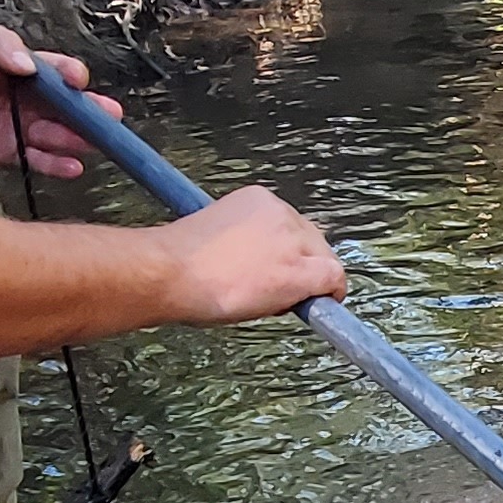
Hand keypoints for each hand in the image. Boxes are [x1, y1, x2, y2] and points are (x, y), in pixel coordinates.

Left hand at [0, 20, 109, 180]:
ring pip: (57, 133)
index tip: (76, 80)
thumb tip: (27, 63)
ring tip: (90, 142)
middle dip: (88, 110)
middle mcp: (23, 96)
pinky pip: (38, 159)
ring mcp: (17, 125)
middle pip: (64, 104)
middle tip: (107, 115)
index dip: (68, 73)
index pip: (53, 70)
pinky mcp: (6, 150)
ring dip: (76, 138)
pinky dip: (57, 164)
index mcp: (19, 66)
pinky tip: (72, 165)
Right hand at [159, 186, 344, 322]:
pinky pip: (332, 278)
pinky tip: (324, 303)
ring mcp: (291, 241)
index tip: (280, 265)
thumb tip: (255, 263)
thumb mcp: (216, 234)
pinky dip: (332, 292)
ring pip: (323, 258)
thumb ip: (245, 241)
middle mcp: (280, 213)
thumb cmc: (179, 262)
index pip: (290, 224)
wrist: (170, 272)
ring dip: (311, 280)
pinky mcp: (297, 270)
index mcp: (258, 200)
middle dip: (303, 264)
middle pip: (312, 239)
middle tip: (281, 288)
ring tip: (283, 299)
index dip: (289, 250)